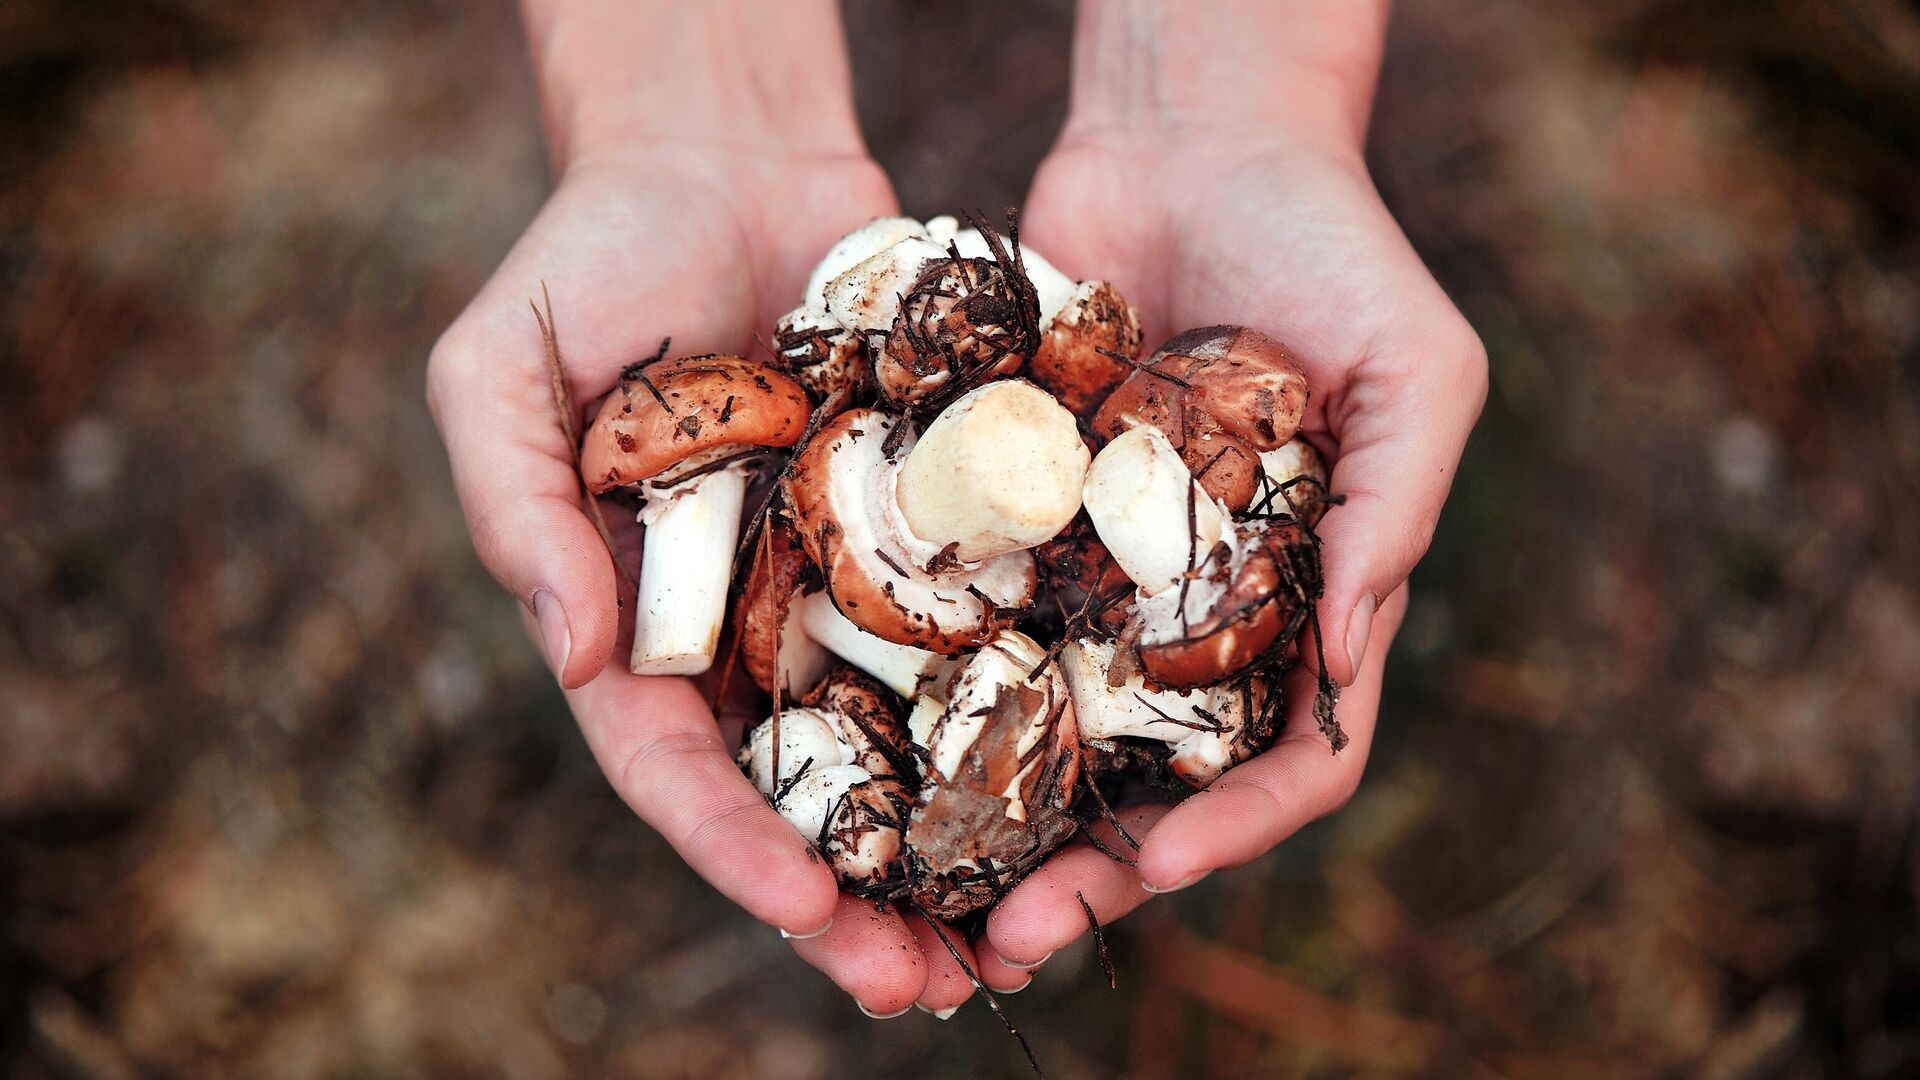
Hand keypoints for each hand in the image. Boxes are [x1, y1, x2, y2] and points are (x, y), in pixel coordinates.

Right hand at [428, 0, 1023, 1018]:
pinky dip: (1020, 705)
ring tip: (1015, 936)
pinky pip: (977, 623)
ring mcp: (842, 580)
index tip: (805, 905)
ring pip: (904, 738)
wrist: (725, 153)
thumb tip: (579, 661)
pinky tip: (1082, 779)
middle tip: (924, 986)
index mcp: (639, 617)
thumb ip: (519, 513)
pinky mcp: (927, 524)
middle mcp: (746, 623)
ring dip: (952, 842)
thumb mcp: (502, 370)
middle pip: (802, 786)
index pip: (677, 763)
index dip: (735, 843)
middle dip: (855, 898)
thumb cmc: (591, 252)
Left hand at [983, 2, 1485, 970]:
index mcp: (1310, 600)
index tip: (1161, 870)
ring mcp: (1103, 569)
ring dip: (996, 821)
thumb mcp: (1415, 369)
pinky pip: (974, 618)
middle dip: (1093, 868)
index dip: (1233, 827)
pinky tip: (869, 751)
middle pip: (1154, 777)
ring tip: (928, 889)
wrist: (1194, 136)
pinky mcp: (1015, 516)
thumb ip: (1395, 513)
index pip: (1290, 755)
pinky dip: (931, 691)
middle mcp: (1199, 609)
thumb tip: (1353, 667)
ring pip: (1049, 728)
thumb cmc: (1335, 242)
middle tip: (1010, 938)